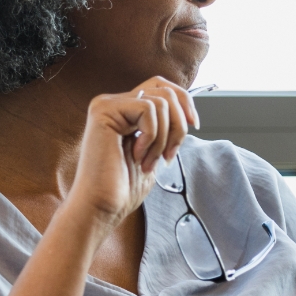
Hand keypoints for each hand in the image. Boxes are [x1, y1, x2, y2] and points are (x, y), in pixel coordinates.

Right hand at [67, 76, 199, 226]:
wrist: (101, 207)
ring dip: (163, 139)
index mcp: (124, 112)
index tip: (195, 126)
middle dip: (178, 123)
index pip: (161, 87)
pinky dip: (151, 137)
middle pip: (164, 89)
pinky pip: (147, 109)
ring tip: (149, 162)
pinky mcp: (103, 111)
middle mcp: (113, 104)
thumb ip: (163, 130)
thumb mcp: (153, 153)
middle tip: (170, 155)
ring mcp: (107, 105)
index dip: (184, 102)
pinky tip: (137, 156)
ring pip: (160, 102)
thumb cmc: (122, 189)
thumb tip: (186, 114)